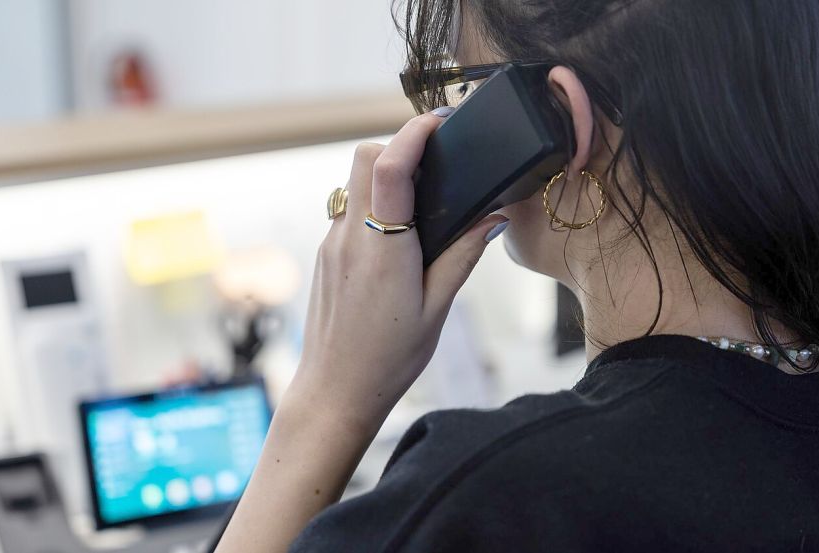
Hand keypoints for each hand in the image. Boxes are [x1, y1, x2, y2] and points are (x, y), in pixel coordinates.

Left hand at [286, 112, 508, 434]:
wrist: (334, 392)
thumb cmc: (388, 359)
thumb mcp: (437, 310)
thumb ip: (463, 257)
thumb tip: (494, 218)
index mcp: (384, 250)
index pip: (391, 166)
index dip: (415, 132)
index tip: (439, 121)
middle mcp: (350, 237)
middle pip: (363, 158)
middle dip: (397, 146)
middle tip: (433, 163)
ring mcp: (331, 244)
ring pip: (352, 182)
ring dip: (384, 176)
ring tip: (419, 204)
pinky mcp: (325, 255)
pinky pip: (346, 210)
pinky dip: (371, 205)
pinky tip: (396, 238)